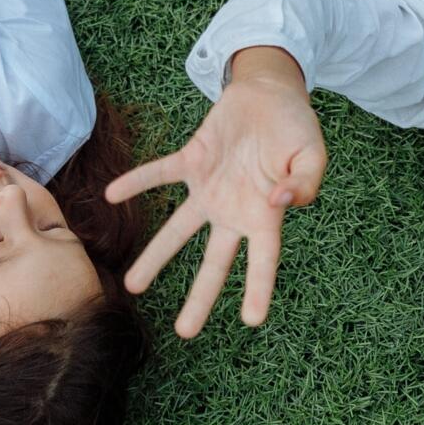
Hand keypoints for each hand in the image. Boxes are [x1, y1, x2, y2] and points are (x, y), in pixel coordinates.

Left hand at [103, 47, 327, 337]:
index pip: (263, 260)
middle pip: (213, 263)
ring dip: (155, 257)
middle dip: (199, 298)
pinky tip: (110, 196)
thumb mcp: (313, 154)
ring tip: (132, 285)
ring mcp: (209, 188)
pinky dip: (136, 183)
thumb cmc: (296, 127)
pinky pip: (159, 174)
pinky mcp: (191, 160)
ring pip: (178, 230)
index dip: (258, 289)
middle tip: (183, 332)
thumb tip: (283, 204)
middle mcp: (233, 210)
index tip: (251, 320)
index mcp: (266, 216)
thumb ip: (306, 182)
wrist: (270, 92)